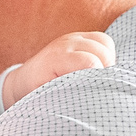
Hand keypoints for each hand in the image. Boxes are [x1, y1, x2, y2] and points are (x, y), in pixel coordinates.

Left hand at [0, 30, 115, 107]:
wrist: (27, 77)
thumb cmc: (39, 92)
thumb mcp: (48, 97)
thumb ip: (67, 95)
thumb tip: (89, 99)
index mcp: (56, 59)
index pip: (90, 62)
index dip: (99, 78)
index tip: (96, 92)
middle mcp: (65, 44)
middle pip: (101, 52)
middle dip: (106, 70)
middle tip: (100, 85)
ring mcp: (73, 37)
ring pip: (105, 43)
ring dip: (108, 60)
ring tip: (100, 76)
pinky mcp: (80, 36)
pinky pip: (104, 40)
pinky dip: (107, 53)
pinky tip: (100, 66)